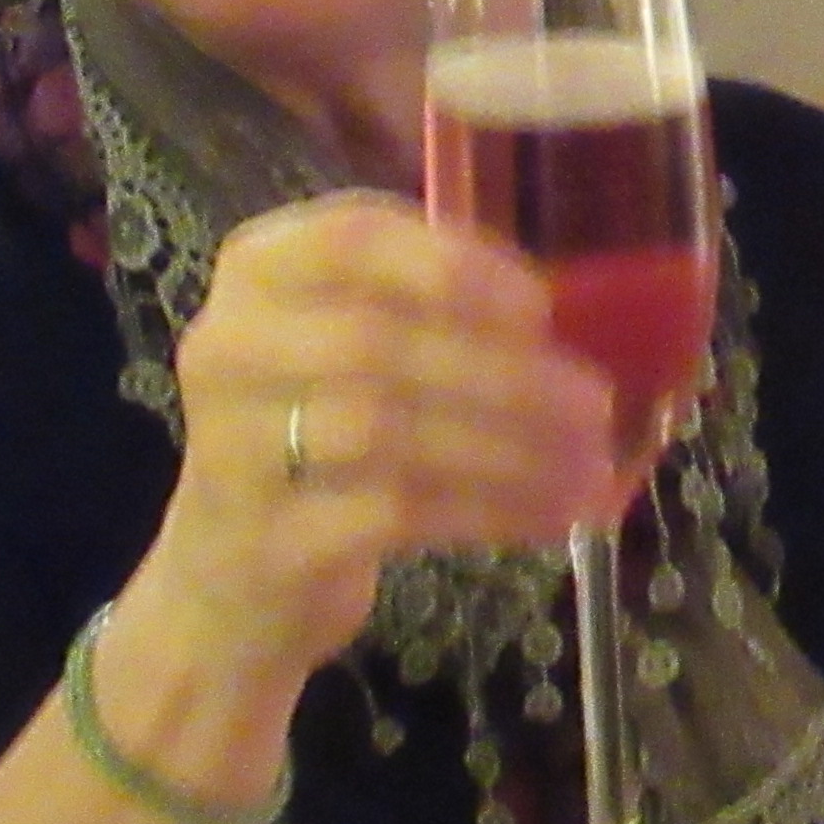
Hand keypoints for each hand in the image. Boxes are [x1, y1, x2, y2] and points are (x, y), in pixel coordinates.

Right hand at [153, 194, 621, 675]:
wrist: (230, 585)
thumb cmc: (319, 442)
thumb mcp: (353, 357)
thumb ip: (433, 315)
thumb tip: (580, 314)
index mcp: (258, 274)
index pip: (349, 238)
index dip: (453, 266)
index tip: (541, 304)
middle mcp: (229, 349)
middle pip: (376, 343)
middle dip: (502, 372)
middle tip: (594, 402)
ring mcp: (235, 449)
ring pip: (384, 431)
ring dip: (507, 447)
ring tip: (590, 466)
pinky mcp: (268, 539)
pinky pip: (394, 513)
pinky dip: (488, 510)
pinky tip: (553, 515)